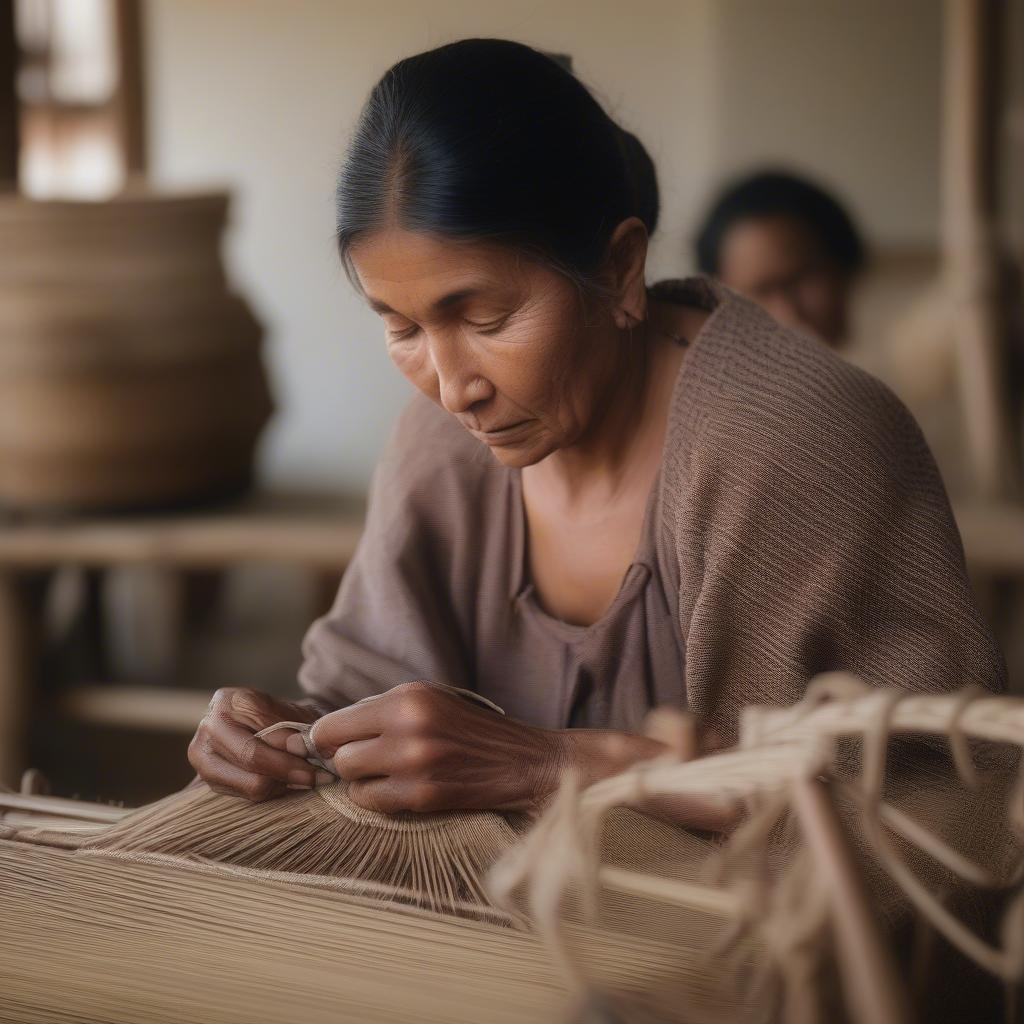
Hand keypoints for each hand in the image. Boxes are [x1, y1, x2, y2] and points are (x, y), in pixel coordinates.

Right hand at [188, 687, 334, 800]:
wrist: (251, 726)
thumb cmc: (276, 717)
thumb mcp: (290, 711)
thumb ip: (297, 726)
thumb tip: (302, 746)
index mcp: (231, 700)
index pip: (265, 727)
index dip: (293, 745)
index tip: (320, 757)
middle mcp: (210, 725)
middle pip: (253, 757)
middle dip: (290, 769)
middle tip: (317, 777)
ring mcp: (202, 754)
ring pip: (251, 782)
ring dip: (283, 783)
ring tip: (304, 777)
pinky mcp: (207, 779)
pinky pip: (247, 794)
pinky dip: (272, 790)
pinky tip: (285, 781)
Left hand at [300, 680, 567, 813]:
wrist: (522, 761)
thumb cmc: (470, 728)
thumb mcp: (430, 699)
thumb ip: (382, 710)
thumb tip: (328, 730)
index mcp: (407, 697)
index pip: (332, 724)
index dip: (327, 738)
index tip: (334, 745)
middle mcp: (407, 727)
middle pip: (337, 755)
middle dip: (346, 760)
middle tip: (366, 759)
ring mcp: (414, 764)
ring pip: (351, 781)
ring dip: (362, 781)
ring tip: (387, 773)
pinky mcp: (423, 796)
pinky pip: (372, 803)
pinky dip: (379, 799)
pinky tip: (401, 788)